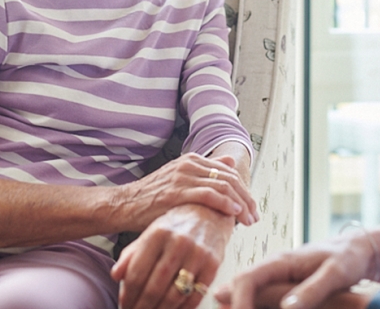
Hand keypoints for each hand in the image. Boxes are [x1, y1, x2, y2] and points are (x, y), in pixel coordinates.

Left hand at [110, 203, 233, 308]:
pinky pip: (196, 296)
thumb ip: (131, 254)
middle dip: (142, 307)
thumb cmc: (176, 226)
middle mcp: (178, 242)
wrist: (209, 213)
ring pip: (175, 295)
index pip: (137, 273)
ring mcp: (197, 254)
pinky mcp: (213, 264)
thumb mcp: (150, 234)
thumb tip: (116, 275)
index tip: (124, 304)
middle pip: (155, 287)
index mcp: (157, 234)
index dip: (128, 294)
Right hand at [113, 152, 257, 229]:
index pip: (228, 172)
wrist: (125, 204)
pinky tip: (233, 213)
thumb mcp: (180, 179)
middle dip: (246, 198)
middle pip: (229, 178)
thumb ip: (205, 170)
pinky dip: (225, 203)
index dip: (244, 190)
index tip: (251, 208)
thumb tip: (230, 160)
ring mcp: (182, 177)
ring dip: (240, 203)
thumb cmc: (153, 197)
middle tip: (254, 216)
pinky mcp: (176, 192)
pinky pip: (208, 194)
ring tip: (248, 219)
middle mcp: (189, 164)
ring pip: (223, 185)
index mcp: (192, 160)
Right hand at [213, 234, 374, 308]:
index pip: (246, 280)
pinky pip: (259, 296)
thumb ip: (312, 290)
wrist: (356, 250)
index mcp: (281, 261)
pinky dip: (253, 306)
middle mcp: (273, 267)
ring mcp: (275, 276)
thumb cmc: (347, 258)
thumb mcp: (335, 274)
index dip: (238, 302)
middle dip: (231, 306)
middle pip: (240, 286)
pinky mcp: (281, 285)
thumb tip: (287, 308)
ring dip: (240, 306)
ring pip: (247, 292)